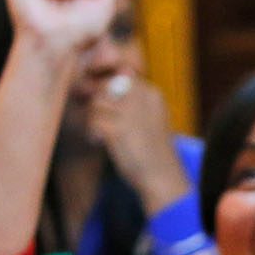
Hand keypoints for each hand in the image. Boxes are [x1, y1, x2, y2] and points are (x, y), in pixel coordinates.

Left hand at [86, 75, 190, 212]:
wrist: (161, 176)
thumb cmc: (154, 150)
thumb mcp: (149, 118)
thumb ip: (131, 101)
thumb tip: (102, 89)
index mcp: (152, 94)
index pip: (120, 78)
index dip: (110, 93)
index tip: (113, 112)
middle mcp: (142, 99)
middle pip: (105, 88)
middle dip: (100, 105)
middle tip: (104, 123)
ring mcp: (129, 114)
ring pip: (97, 103)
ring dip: (95, 119)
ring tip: (102, 134)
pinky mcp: (118, 130)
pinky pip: (94, 121)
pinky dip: (93, 133)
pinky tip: (101, 142)